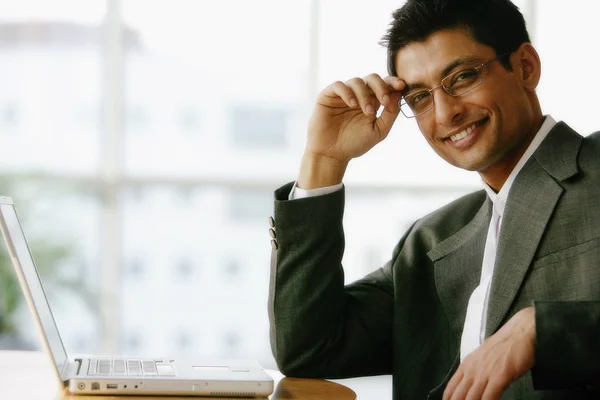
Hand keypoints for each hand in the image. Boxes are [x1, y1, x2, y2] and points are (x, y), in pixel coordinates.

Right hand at [298, 74, 404, 188]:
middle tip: (385, 101)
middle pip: (372, 79)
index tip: (402, 86)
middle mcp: (358, 95)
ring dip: (365, 95)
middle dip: (381, 87)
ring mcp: (343, 95)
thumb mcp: (378, 131)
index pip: (384, 85)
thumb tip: (399, 93)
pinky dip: (347, 92)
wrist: (332, 155)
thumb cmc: (354, 144)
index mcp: (371, 102)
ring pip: (357, 81)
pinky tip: (352, 104)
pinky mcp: (328, 96)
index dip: (393, 82)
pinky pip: (339, 85)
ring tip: (367, 113)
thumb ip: (390, 114)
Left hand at [443, 307, 535, 399]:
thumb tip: (471, 386)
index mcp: (467, 364)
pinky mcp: (500, 376)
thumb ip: (475, 371)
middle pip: (460, 395)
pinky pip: (490, 396)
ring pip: (472, 398)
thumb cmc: (504, 346)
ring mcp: (485, 373)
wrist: (520, 333)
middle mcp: (473, 369)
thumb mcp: (483, 358)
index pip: (451, 387)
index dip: (449, 398)